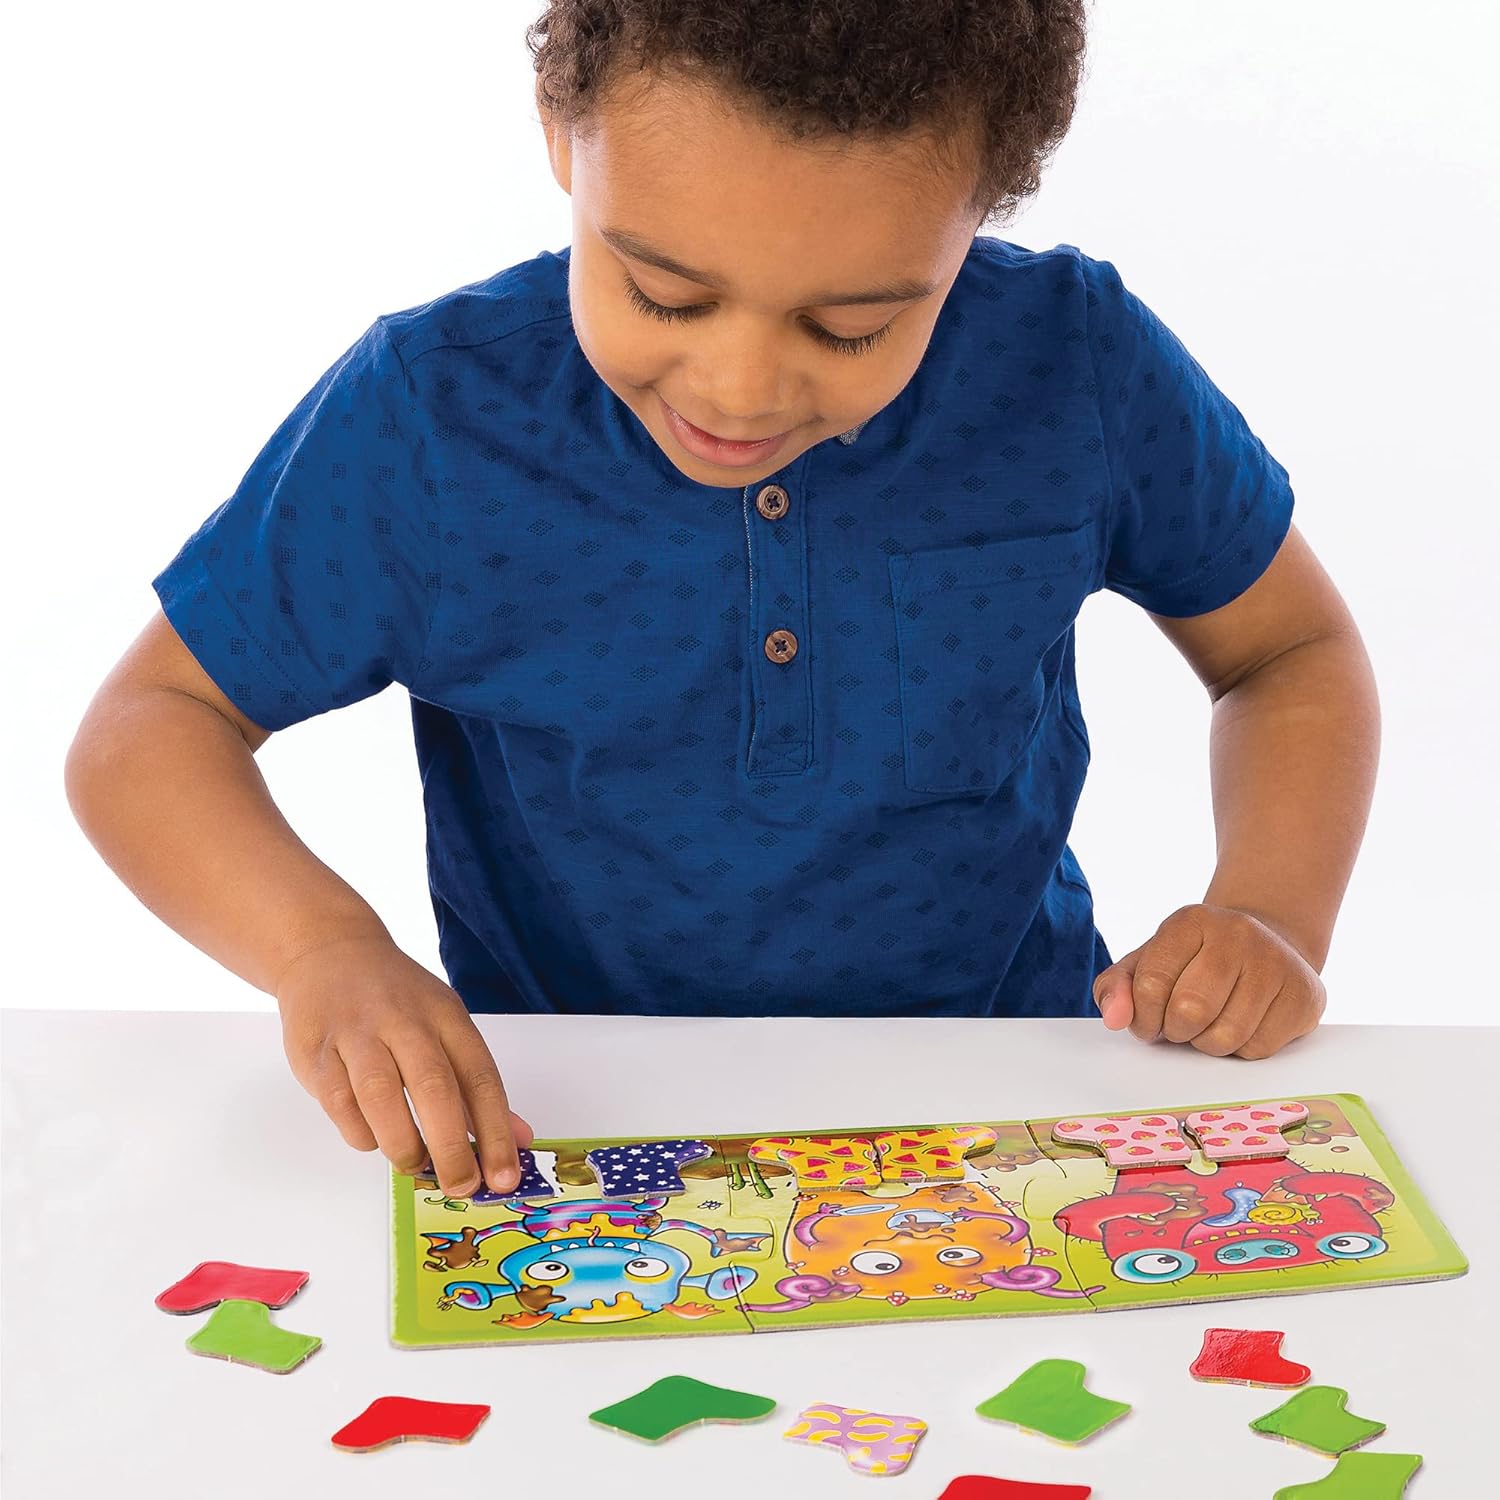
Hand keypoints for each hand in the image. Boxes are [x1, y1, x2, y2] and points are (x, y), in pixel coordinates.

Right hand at [275, 934, 533, 1195]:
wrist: (328, 952)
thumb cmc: (397, 1001)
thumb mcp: (446, 1026)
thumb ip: (477, 1086)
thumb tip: (518, 1139)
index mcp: (446, 1016)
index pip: (480, 1077)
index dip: (496, 1130)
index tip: (504, 1177)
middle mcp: (404, 1020)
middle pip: (434, 1086)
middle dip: (452, 1146)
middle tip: (461, 1186)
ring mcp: (357, 1033)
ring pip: (380, 1094)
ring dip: (402, 1142)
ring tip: (415, 1166)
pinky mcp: (317, 1051)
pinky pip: (339, 1102)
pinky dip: (360, 1132)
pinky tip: (373, 1139)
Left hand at [1092, 904, 1325, 1058]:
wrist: (1267, 944)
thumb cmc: (1196, 961)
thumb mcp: (1149, 962)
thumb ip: (1118, 987)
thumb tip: (1115, 1019)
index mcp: (1190, 922)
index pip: (1150, 983)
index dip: (1142, 1017)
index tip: (1148, 1020)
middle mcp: (1237, 934)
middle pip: (1189, 1011)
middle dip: (1176, 1030)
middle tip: (1181, 1023)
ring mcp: (1277, 962)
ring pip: (1225, 1036)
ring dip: (1208, 1043)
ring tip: (1212, 1021)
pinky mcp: (1305, 994)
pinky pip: (1259, 1048)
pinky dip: (1242, 1049)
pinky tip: (1243, 1023)